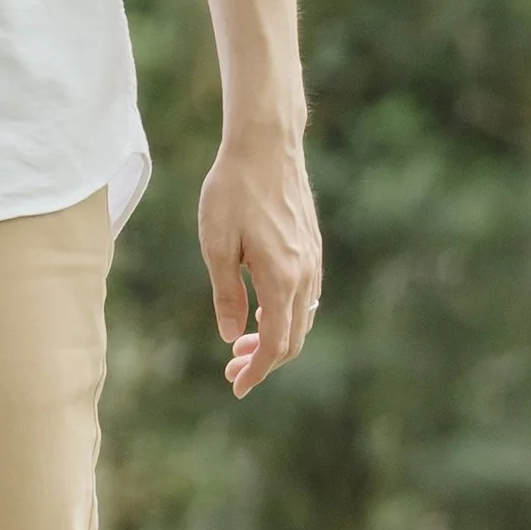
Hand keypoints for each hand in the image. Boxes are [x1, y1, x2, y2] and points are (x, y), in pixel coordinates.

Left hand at [199, 121, 320, 397]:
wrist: (266, 143)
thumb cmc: (234, 189)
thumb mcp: (217, 242)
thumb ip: (227, 293)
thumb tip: (231, 337)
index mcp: (282, 279)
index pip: (276, 345)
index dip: (256, 371)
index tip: (236, 386)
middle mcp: (305, 276)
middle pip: (293, 339)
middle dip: (264, 361)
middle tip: (233, 368)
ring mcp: (313, 260)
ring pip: (301, 318)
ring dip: (275, 338)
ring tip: (242, 341)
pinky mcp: (312, 246)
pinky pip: (305, 297)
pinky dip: (285, 314)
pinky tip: (261, 308)